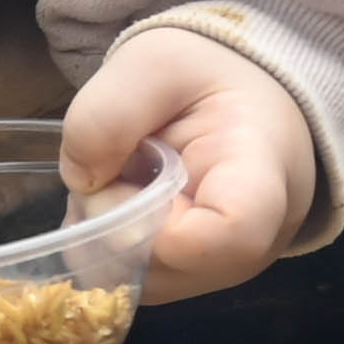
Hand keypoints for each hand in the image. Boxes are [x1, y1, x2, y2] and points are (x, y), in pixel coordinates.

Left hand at [63, 21, 315, 304]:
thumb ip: (109, 113)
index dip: (160, 224)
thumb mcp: (155, 63)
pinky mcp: (193, 278)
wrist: (244, 98)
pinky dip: (106, 243)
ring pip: (138, 281)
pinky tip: (121, 199)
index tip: (137, 176)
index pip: (231, 235)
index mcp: (261, 176)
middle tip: (115, 164)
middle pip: (166, 267)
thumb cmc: (209, 78)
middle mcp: (255, 243)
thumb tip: (81, 182)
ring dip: (103, 233)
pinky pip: (131, 281)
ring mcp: (223, 269)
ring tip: (122, 176)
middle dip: (112, 220)